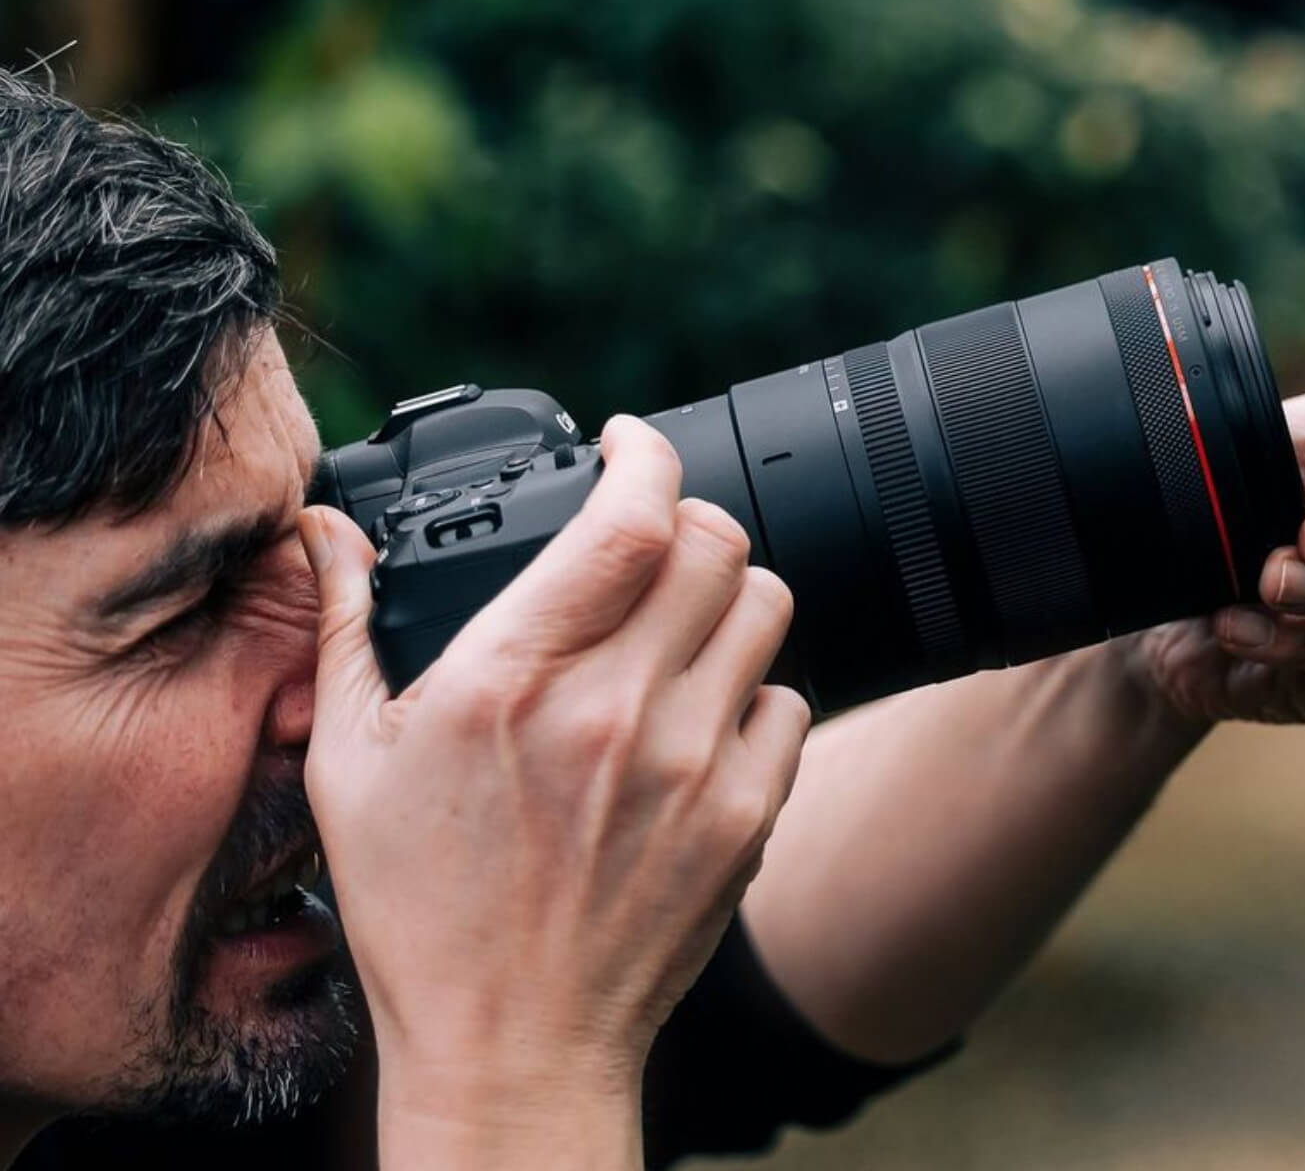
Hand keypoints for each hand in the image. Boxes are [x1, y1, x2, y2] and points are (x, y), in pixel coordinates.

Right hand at [299, 416, 809, 1166]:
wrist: (511, 1045)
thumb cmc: (422, 911)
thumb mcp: (350, 763)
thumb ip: (344, 627)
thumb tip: (328, 533)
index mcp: (515, 679)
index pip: (628, 516)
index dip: (642, 452)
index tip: (625, 445)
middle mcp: (618, 710)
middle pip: (715, 540)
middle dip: (681, 518)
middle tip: (647, 540)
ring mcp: (694, 765)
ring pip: (766, 607)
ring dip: (724, 596)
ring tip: (677, 624)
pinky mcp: (746, 817)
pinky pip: (790, 701)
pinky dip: (754, 692)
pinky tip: (702, 716)